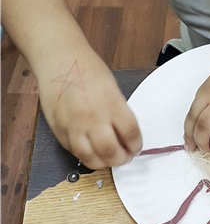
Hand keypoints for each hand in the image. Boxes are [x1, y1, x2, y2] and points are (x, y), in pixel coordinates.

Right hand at [37, 50, 141, 168]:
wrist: (60, 60)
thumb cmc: (87, 69)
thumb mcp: (112, 87)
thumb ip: (119, 112)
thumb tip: (126, 136)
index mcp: (110, 102)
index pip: (130, 133)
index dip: (136, 145)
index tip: (136, 148)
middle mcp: (92, 116)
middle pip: (110, 151)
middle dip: (121, 159)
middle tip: (124, 157)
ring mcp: (73, 124)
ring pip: (89, 157)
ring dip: (103, 163)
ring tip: (109, 159)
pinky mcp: (59, 129)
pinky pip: (74, 151)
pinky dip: (85, 155)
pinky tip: (92, 151)